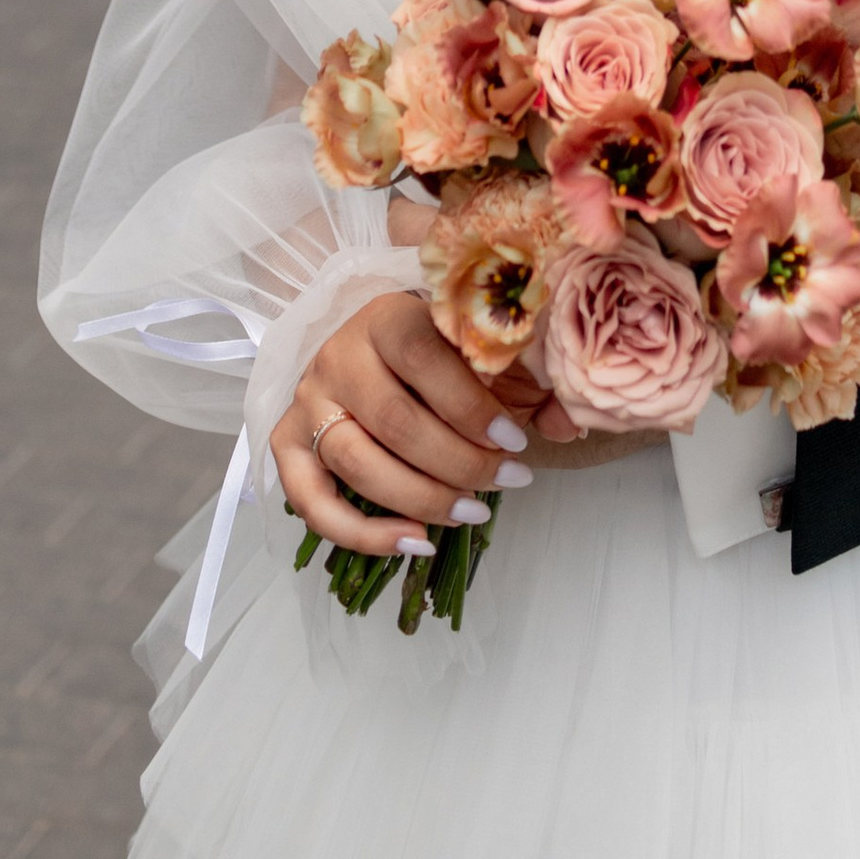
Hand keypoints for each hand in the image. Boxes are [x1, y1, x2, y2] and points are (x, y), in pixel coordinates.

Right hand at [271, 289, 539, 558]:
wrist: (369, 337)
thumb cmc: (439, 347)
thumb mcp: (484, 347)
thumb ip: (530, 380)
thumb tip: (570, 426)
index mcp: (388, 315)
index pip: (428, 362)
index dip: (474, 409)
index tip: (517, 444)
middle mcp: (339, 354)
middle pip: (395, 422)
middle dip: (458, 463)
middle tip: (508, 483)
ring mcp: (309, 400)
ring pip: (357, 463)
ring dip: (419, 499)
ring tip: (472, 513)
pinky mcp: (289, 443)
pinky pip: (311, 502)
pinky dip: (361, 533)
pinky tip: (415, 542)